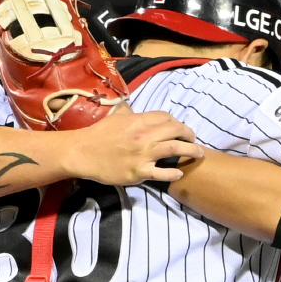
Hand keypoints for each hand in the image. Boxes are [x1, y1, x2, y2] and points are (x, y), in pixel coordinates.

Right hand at [66, 110, 203, 184]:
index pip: (166, 117)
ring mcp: (143, 155)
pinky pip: (162, 173)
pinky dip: (174, 173)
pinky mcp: (139, 172)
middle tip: (193, 140)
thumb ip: (128, 112)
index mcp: (138, 121)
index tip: (179, 128)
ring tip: (198, 154)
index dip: (176, 122)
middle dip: (189, 134)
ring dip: (191, 151)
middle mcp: (144, 136)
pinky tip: (179, 173)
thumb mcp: (114, 117)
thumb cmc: (97, 134)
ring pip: (175, 149)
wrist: (82, 153)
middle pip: (176, 130)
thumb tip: (133, 108)